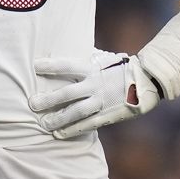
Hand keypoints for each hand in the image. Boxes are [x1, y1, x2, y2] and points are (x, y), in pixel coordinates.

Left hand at [29, 49, 160, 138]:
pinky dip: (72, 130)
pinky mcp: (107, 115)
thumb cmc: (120, 67)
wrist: (147, 81)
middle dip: (49, 99)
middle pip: (68, 93)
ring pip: (76, 112)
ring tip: (43, 124)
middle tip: (32, 104)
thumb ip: (85, 57)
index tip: (35, 66)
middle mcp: (95, 85)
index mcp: (93, 68)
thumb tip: (65, 44)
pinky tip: (59, 134)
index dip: (52, 66)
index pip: (68, 65)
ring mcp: (101, 101)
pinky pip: (87, 125)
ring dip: (58, 119)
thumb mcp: (103, 58)